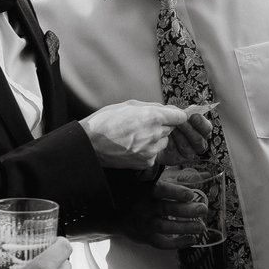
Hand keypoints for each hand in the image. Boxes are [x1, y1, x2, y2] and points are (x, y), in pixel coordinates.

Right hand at [82, 101, 211, 168]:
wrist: (89, 144)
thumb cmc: (106, 121)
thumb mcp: (129, 106)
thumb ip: (152, 107)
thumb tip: (168, 109)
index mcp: (152, 116)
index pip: (179, 116)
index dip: (174, 116)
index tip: (170, 116)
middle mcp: (155, 134)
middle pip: (171, 129)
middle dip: (163, 126)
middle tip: (145, 125)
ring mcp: (151, 150)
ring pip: (163, 142)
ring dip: (156, 139)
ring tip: (136, 136)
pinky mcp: (146, 162)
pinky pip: (154, 154)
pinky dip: (148, 151)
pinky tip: (133, 146)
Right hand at [112, 173, 210, 249]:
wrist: (118, 216)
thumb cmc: (143, 195)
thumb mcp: (157, 183)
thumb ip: (181, 179)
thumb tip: (207, 174)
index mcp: (145, 190)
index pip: (160, 190)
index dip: (175, 192)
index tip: (191, 194)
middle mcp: (143, 207)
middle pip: (165, 209)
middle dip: (186, 210)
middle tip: (203, 209)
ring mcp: (143, 224)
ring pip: (164, 227)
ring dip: (184, 227)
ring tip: (201, 226)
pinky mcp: (145, 238)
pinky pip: (161, 243)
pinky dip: (177, 243)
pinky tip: (192, 239)